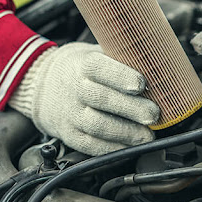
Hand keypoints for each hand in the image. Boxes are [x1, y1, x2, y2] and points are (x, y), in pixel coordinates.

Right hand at [8, 42, 159, 155]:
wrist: (40, 86)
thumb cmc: (80, 68)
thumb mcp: (96, 53)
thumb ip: (122, 59)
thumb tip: (160, 66)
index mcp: (83, 64)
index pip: (99, 68)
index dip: (121, 76)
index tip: (141, 84)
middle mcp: (75, 88)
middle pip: (101, 99)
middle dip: (131, 109)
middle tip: (153, 114)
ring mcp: (71, 113)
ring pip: (97, 125)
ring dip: (125, 133)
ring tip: (147, 136)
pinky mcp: (70, 134)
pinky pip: (90, 145)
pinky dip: (112, 148)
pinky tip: (130, 147)